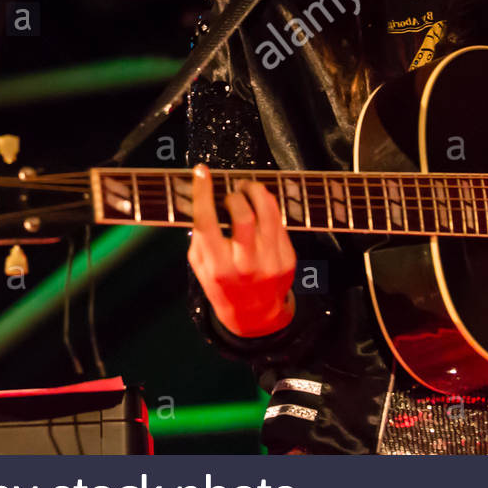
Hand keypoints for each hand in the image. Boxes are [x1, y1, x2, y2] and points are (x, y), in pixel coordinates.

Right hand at [186, 164, 297, 336]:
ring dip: (256, 191)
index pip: (207, 222)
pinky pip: (280, 220)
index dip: (203, 193)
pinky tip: (260, 203)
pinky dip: (268, 205)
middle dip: (234, 195)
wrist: (255, 315)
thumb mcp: (201, 267)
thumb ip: (200, 237)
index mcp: (218, 267)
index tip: (201, 172)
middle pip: (243, 215)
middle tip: (230, 193)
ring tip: (247, 187)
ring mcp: (270, 261)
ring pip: (268, 212)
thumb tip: (202, 200)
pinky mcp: (287, 257)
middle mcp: (245, 264)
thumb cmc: (222, 286)